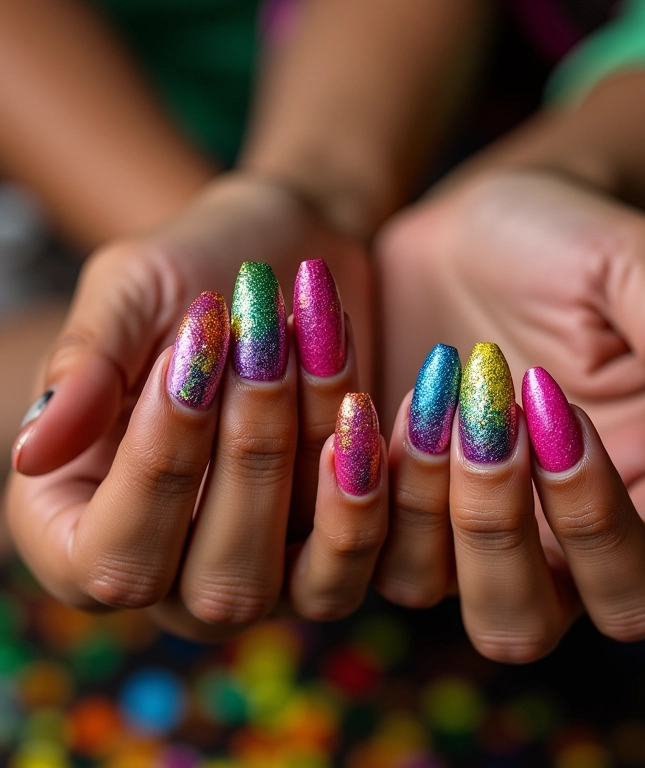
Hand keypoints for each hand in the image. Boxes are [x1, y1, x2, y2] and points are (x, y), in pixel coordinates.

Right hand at [5, 174, 381, 639]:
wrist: (294, 253)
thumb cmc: (199, 266)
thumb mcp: (131, 292)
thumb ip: (85, 369)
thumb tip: (32, 454)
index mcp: (87, 521)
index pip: (105, 560)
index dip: (154, 470)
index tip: (185, 362)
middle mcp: (175, 566)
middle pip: (217, 584)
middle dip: (249, 455)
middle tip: (261, 345)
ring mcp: (263, 568)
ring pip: (300, 584)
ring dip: (318, 465)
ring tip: (316, 354)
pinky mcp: (336, 547)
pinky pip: (364, 556)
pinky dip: (377, 483)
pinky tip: (372, 401)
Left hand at [374, 171, 644, 658]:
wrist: (472, 229)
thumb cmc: (565, 243)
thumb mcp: (628, 268)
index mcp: (637, 501)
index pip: (639, 587)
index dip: (597, 524)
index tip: (555, 408)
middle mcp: (546, 537)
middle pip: (518, 623)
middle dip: (492, 525)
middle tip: (486, 410)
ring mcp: (457, 525)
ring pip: (425, 588)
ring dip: (417, 497)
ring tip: (427, 385)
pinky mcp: (391, 500)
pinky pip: (358, 542)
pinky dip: (351, 488)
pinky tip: (357, 402)